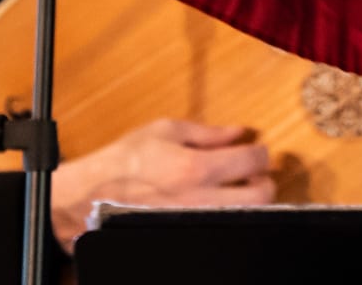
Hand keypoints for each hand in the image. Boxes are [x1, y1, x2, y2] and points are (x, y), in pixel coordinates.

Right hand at [48, 118, 274, 249]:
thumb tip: (238, 131)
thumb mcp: (166, 131)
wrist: (96, 194)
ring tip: (239, 189)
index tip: (259, 150)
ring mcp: (196, 219)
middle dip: (265, 182)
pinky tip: (218, 203)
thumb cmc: (127, 161)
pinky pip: (221, 224)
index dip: (263, 152)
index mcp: (197, 167)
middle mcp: (201, 198)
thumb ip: (208, 132)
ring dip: (249, 201)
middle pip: (260, 196)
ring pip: (245, 216)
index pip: (252, 160)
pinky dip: (228, 214)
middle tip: (255, 173)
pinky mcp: (188, 229)